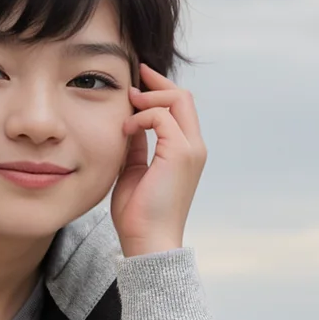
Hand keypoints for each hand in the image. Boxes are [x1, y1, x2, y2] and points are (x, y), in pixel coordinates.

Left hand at [110, 62, 207, 257]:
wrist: (147, 241)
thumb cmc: (138, 215)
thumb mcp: (134, 171)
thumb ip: (136, 146)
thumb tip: (129, 122)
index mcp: (185, 152)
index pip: (180, 108)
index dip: (159, 90)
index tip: (136, 83)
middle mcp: (194, 147)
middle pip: (183, 97)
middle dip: (156, 82)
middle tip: (133, 78)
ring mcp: (190, 149)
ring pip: (177, 99)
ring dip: (147, 98)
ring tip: (126, 107)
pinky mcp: (180, 153)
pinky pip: (162, 117)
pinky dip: (140, 117)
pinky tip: (125, 130)